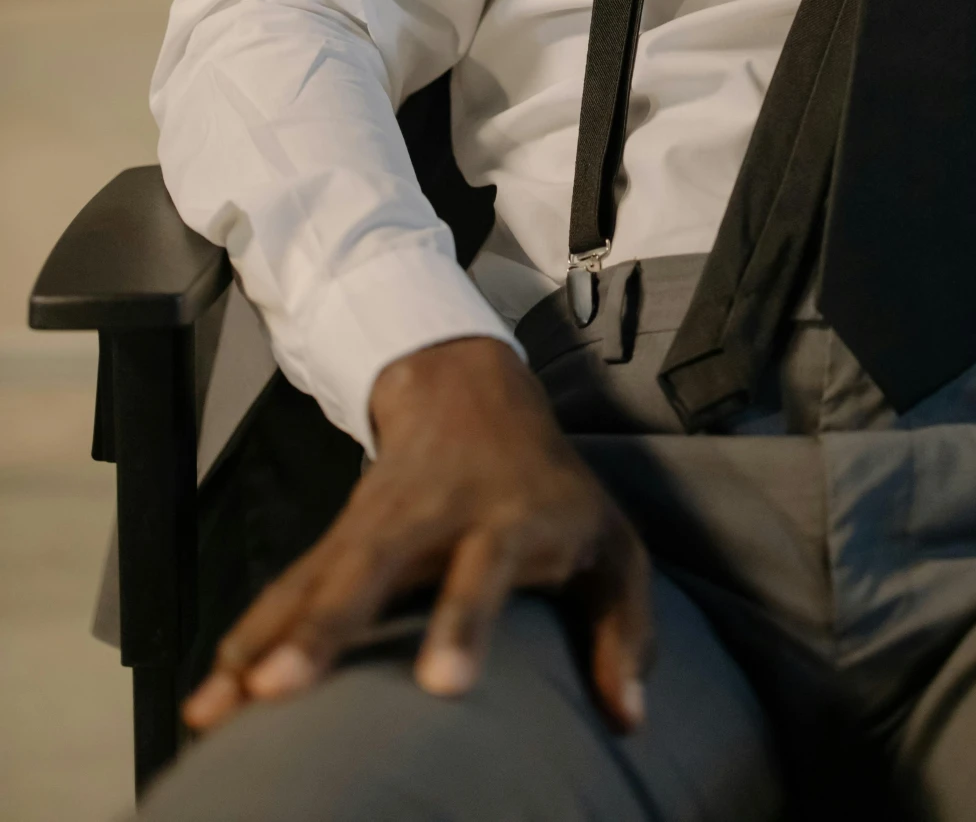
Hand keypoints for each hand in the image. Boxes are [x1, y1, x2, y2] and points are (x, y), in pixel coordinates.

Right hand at [183, 337, 651, 735]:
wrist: (473, 392)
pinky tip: (208, 701)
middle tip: (281, 688)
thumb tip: (628, 721)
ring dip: (264, 639)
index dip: (464, 623)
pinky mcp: (336, 539)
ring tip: (221, 708)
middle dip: (326, 627)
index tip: (443, 687)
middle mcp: (432, 517)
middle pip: (373, 569)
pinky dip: (245, 641)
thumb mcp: (612, 542)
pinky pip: (284, 593)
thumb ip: (625, 629)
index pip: (485, 570)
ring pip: (313, 579)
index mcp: (507, 519)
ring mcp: (374, 524)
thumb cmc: (552, 489)